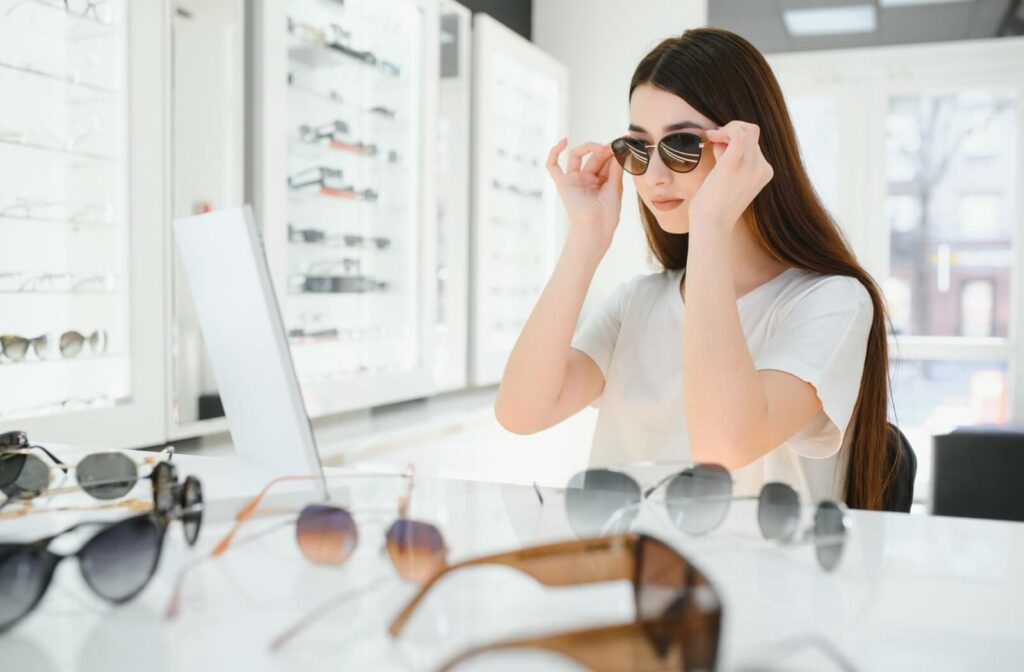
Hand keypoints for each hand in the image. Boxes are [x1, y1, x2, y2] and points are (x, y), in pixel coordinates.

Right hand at [546, 138, 623, 253]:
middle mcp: (586, 179)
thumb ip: (615, 168)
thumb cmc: (607, 214)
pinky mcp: (562, 183)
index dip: (614, 150)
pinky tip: (564, 141)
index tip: (626, 140)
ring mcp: (574, 180)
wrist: (596, 227)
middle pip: (594, 157)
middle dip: (606, 149)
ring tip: (603, 147)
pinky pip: (552, 166)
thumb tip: (619, 148)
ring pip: (577, 156)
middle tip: (617, 144)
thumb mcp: (616, 187)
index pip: (606, 161)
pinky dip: (554, 152)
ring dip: (590, 147)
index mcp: (600, 182)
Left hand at [687, 121, 773, 230]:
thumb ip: (729, 158)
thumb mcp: (727, 179)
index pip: (754, 144)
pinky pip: (739, 133)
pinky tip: (712, 136)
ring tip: (713, 144)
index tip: (719, 148)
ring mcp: (751, 167)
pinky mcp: (734, 165)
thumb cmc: (713, 206)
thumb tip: (721, 139)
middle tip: (714, 147)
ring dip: (727, 130)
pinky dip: (726, 128)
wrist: (710, 226)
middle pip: (752, 133)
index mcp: (764, 173)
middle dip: (730, 134)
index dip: (735, 140)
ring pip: (747, 129)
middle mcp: (762, 168)